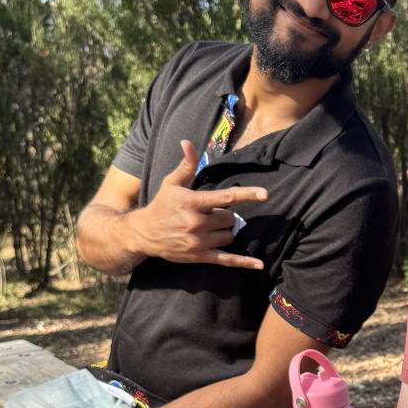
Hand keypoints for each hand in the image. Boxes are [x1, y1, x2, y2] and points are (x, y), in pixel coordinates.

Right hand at [130, 140, 267, 268]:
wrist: (143, 233)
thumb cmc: (162, 205)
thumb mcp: (172, 183)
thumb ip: (187, 164)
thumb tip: (188, 142)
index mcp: (192, 202)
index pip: (225, 197)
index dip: (247, 195)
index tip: (265, 194)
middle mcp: (196, 223)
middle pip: (230, 218)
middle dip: (224, 215)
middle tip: (207, 214)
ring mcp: (198, 242)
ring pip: (229, 236)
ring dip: (224, 232)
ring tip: (206, 228)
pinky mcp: (199, 257)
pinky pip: (226, 260)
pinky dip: (243, 262)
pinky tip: (259, 265)